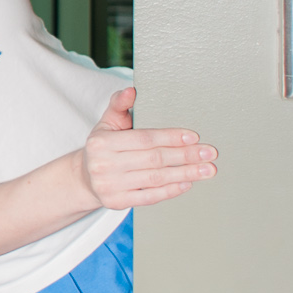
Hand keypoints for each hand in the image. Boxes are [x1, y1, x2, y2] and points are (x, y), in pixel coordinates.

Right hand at [81, 85, 217, 209]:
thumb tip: (131, 90)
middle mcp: (104, 164)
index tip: (194, 138)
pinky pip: (149, 197)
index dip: (171, 137)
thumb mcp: (107, 122)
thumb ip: (119, 105)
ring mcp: (110, 185)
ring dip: (184, 174)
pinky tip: (186, 183)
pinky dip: (170, 190)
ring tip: (206, 170)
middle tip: (209, 154)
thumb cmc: (103, 147)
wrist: (84, 178)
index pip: (144, 139)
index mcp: (102, 142)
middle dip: (185, 156)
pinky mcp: (116, 202)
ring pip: (155, 178)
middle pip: (153, 159)